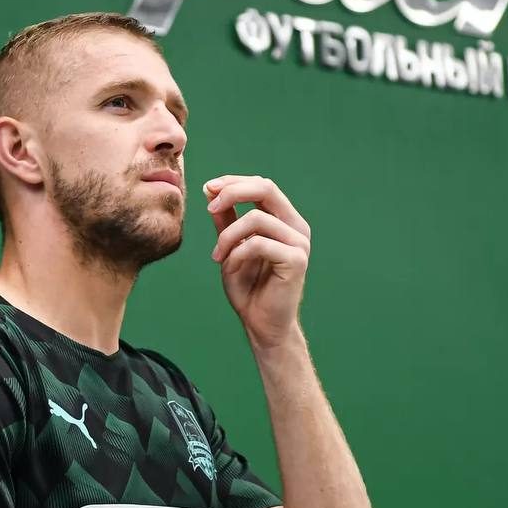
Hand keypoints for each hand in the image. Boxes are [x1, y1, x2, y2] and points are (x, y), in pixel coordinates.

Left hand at [205, 175, 310, 350]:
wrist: (261, 325)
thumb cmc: (248, 287)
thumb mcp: (231, 246)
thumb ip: (226, 219)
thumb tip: (212, 190)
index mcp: (285, 219)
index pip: (262, 185)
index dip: (234, 182)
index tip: (208, 188)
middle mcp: (296, 227)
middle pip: (266, 188)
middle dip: (233, 191)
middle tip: (209, 205)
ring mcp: (299, 243)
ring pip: (257, 219)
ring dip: (228, 236)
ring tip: (217, 255)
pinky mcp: (297, 260)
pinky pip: (258, 244)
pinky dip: (236, 254)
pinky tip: (229, 268)